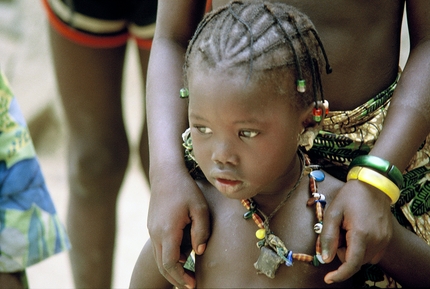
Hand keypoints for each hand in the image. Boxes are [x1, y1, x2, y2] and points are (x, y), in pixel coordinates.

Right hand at [147, 167, 209, 288]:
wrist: (165, 174)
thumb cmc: (185, 189)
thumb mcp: (200, 209)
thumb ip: (201, 232)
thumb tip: (198, 252)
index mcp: (168, 231)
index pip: (171, 264)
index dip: (181, 277)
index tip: (193, 284)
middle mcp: (156, 234)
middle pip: (162, 265)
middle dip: (176, 278)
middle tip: (190, 285)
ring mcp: (152, 230)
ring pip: (158, 258)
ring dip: (171, 269)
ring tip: (187, 273)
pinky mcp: (152, 226)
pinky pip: (158, 248)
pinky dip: (168, 257)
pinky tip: (182, 256)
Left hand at [321, 180, 393, 283]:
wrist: (373, 185)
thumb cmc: (351, 196)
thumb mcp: (333, 212)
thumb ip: (328, 236)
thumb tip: (325, 259)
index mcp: (361, 234)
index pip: (351, 264)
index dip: (339, 274)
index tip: (328, 278)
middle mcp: (376, 241)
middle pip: (354, 260)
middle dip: (342, 250)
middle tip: (339, 231)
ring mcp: (384, 241)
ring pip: (362, 258)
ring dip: (351, 249)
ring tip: (348, 228)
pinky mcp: (387, 239)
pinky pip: (371, 252)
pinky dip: (361, 247)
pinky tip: (357, 231)